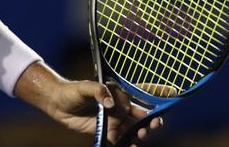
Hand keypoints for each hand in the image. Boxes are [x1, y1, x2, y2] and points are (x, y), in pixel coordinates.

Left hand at [14, 61, 162, 145]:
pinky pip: (121, 139)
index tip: (172, 91)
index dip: (156, 91)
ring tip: (142, 135)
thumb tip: (110, 103)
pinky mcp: (107, 131)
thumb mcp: (83, 87)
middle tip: (153, 124)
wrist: (57, 103)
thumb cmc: (71, 90)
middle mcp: (118, 106)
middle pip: (140, 114)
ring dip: (141, 133)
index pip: (139, 92)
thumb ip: (98, 91)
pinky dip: (128, 144)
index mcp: (116, 92)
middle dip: (150, 120)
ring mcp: (114, 119)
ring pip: (133, 128)